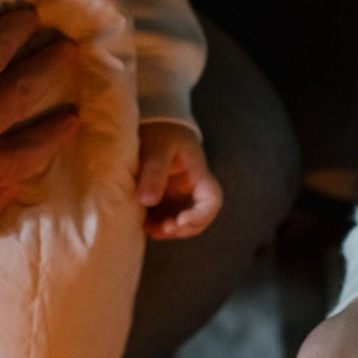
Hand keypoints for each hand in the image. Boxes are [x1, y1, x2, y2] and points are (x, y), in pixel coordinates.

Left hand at [137, 122, 222, 239]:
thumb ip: (154, 170)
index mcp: (198, 175)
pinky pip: (166, 220)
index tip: (181, 220)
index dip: (201, 215)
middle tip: (164, 228)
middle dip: (183, 228)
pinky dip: (158, 227)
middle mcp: (192, 191)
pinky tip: (145, 226)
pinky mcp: (164, 202)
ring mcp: (179, 198)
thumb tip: (148, 201)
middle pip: (199, 218)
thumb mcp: (157, 146)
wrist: (151, 127)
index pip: (211, 200)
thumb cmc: (159, 132)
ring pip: (182, 223)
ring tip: (150, 229)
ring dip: (169, 231)